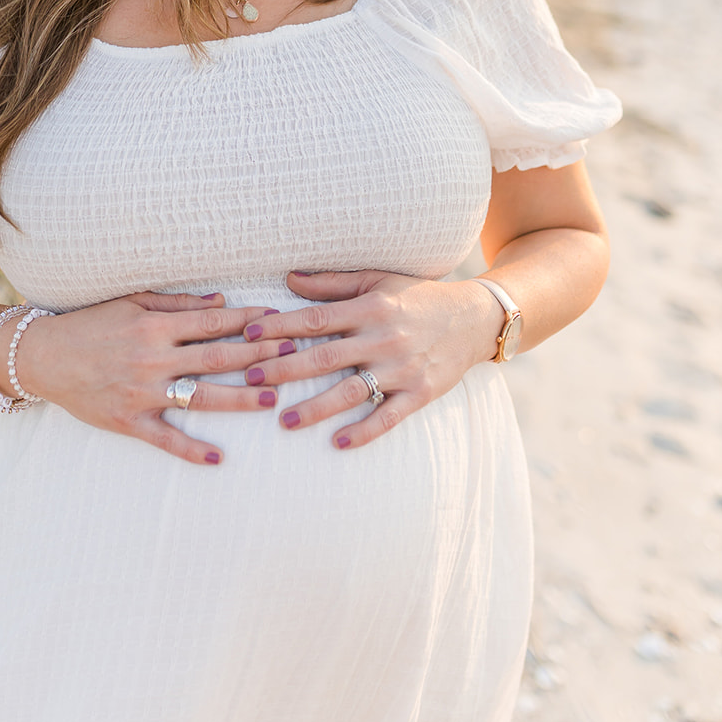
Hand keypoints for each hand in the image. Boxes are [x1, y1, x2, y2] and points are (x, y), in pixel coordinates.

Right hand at [15, 291, 295, 465]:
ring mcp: (141, 391)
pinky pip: (165, 437)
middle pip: (216, 357)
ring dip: (238, 399)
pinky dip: (191, 449)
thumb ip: (178, 302)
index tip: (279, 322)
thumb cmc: (91, 323)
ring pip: (199, 397)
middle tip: (293, 355)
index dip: (248, 322)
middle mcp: (152, 358)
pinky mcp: (128, 420)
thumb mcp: (132, 301)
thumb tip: (222, 303)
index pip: (212, 323)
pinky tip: (219, 458)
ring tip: (272, 400)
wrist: (43, 356)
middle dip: (257, 356)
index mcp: (155, 325)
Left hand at [236, 269, 503, 449]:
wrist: (473, 318)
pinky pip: (388, 416)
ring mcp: (402, 368)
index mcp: (370, 307)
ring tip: (284, 420)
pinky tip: (338, 442)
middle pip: (325, 357)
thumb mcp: (377, 280)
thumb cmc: (417, 296)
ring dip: (316, 407)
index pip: (316, 318)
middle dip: (285, 368)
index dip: (280, 326)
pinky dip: (364, 430)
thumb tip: (289, 279)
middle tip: (250, 378)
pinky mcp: (420, 393)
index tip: (248, 333)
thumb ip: (332, 283)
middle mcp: (383, 338)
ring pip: (352, 390)